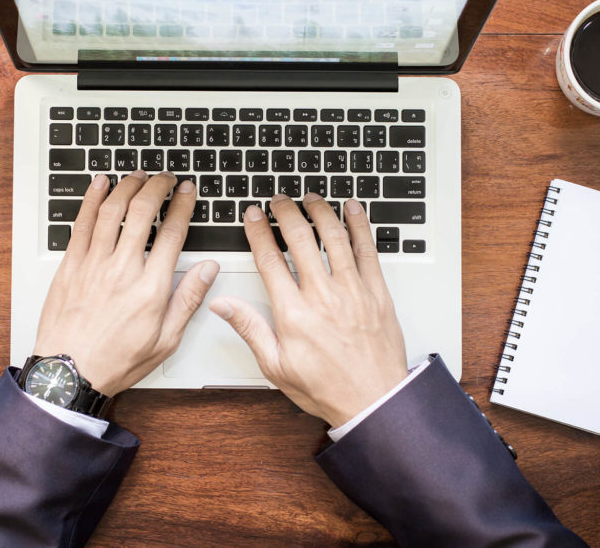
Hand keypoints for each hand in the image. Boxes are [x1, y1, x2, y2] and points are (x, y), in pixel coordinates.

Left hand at [33, 170, 218, 395]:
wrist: (69, 373)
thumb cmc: (115, 361)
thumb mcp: (165, 340)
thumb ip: (188, 300)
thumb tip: (208, 270)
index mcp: (150, 288)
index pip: (172, 233)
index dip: (182, 205)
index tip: (187, 192)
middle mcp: (122, 269)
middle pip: (142, 212)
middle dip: (157, 187)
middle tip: (165, 178)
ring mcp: (93, 264)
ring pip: (112, 210)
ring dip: (127, 187)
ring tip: (138, 176)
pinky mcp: (70, 265)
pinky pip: (82, 223)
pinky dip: (92, 199)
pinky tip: (100, 185)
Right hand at [209, 193, 407, 427]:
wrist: (374, 401)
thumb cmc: (326, 388)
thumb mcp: (276, 366)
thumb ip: (249, 328)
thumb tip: (222, 304)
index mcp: (294, 313)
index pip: (270, 260)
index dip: (258, 232)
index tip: (253, 216)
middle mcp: (323, 296)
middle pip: (300, 239)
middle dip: (285, 213)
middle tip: (278, 200)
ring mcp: (352, 291)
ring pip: (334, 237)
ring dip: (320, 211)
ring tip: (310, 198)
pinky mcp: (377, 292)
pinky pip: (368, 250)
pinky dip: (359, 225)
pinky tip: (352, 208)